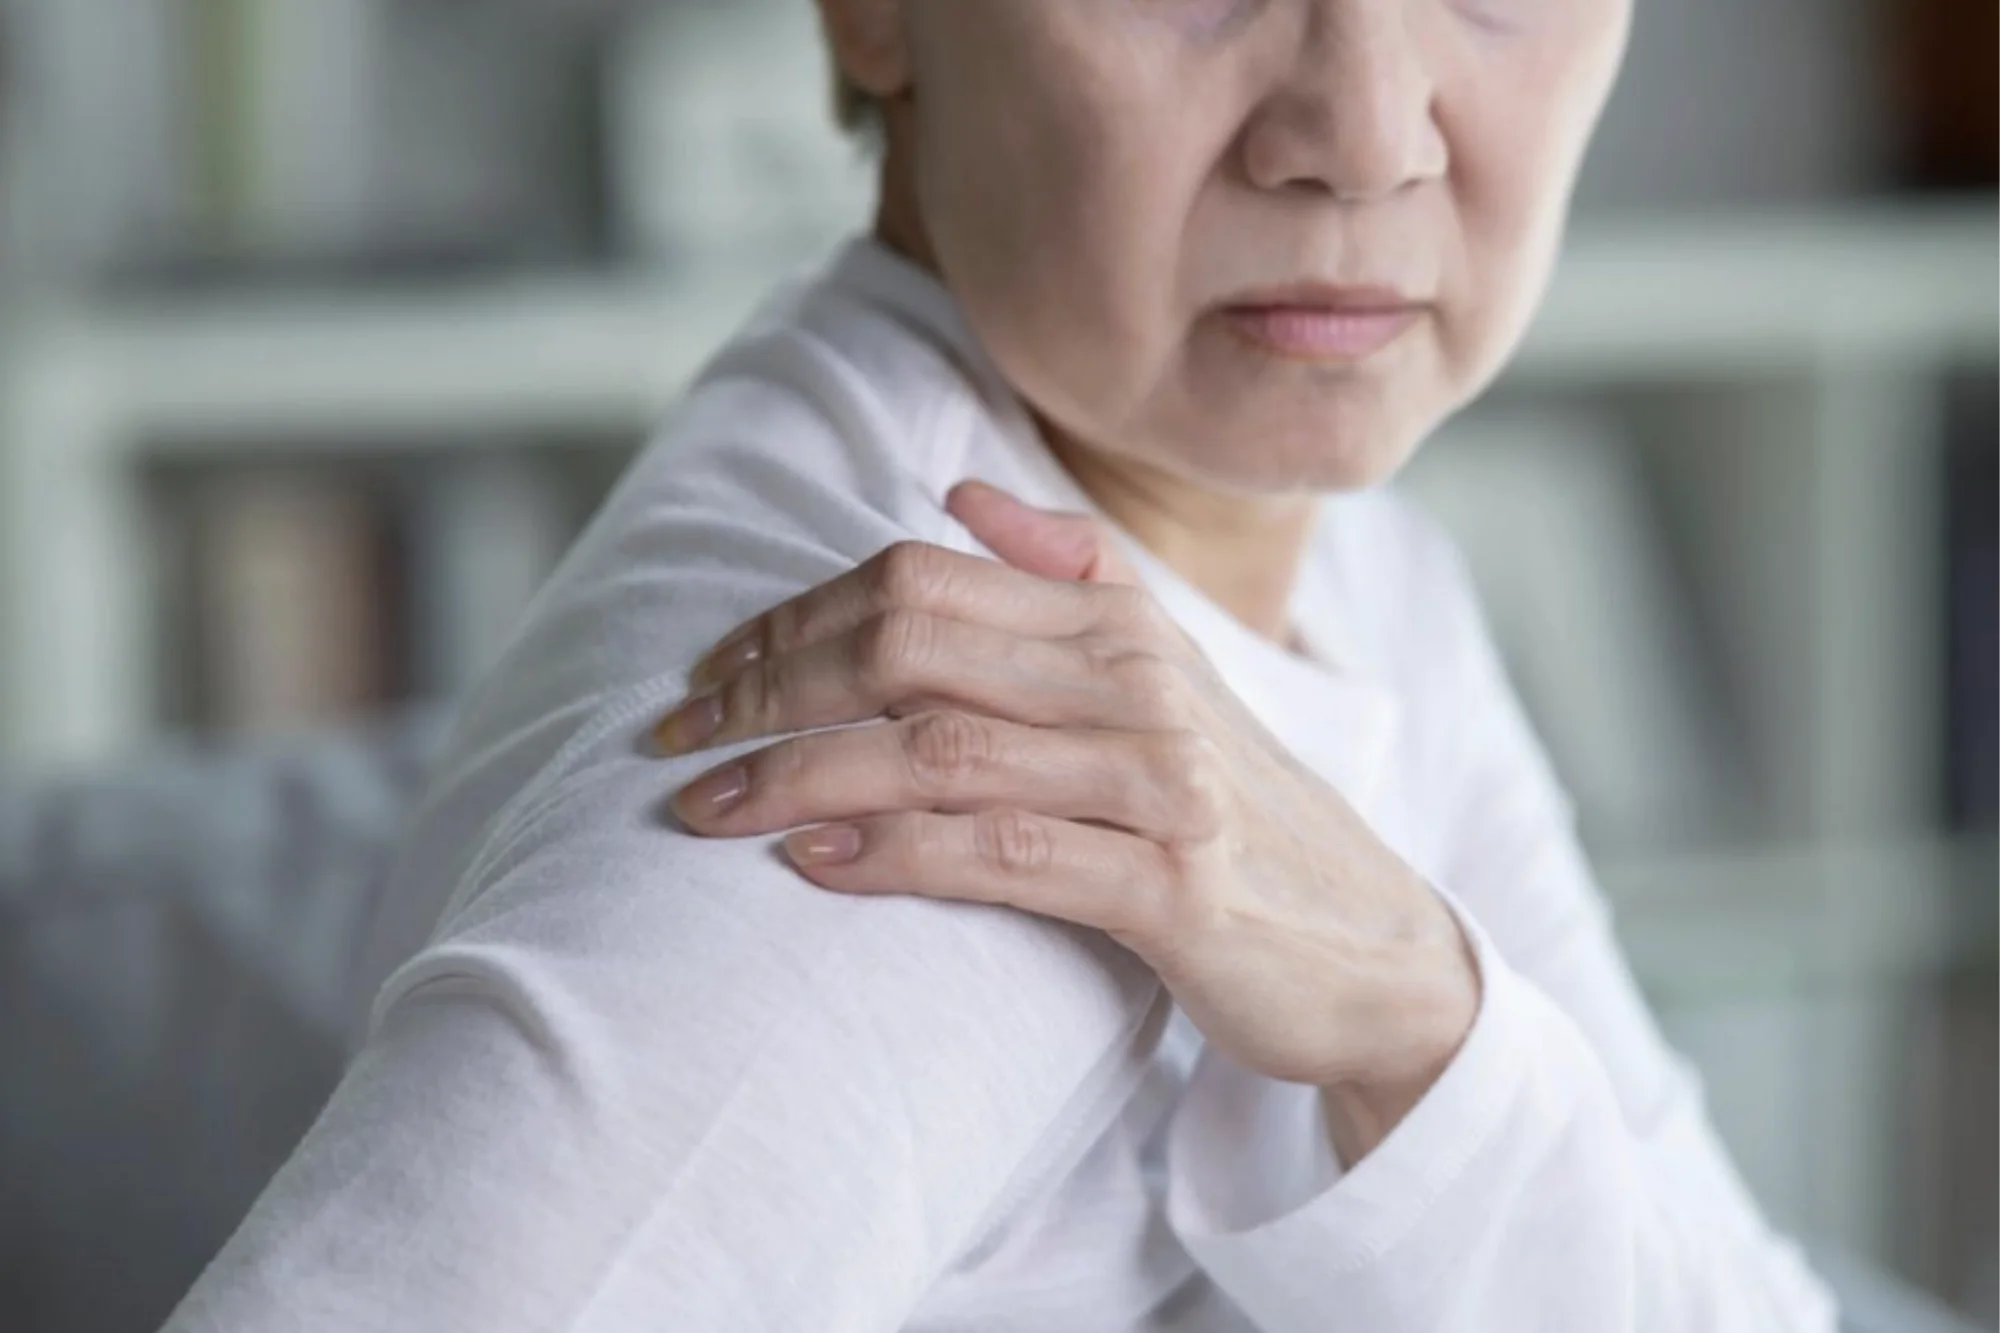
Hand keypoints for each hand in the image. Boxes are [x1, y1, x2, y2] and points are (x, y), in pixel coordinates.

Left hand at [657, 481, 1478, 1159]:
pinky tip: (814, 862)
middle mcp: (1136, 681)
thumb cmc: (1235, 812)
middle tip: (672, 742)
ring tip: (704, 810)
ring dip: (800, 773)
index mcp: (1117, 622)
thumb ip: (1067, 574)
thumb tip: (957, 491)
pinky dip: (894, 853)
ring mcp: (1159, 781)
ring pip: (939, 748)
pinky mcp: (1174, 888)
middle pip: (910, 642)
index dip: (791, 617)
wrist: (1372, 947)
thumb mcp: (1163, 676)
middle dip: (769, 687)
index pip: (917, 578)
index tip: (705, 676)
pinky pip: (1002, 855)